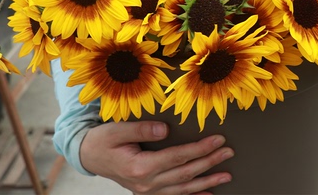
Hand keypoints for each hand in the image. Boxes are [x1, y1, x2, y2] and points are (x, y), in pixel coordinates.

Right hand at [80, 121, 233, 193]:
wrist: (89, 155)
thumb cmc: (103, 140)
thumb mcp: (118, 130)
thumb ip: (142, 129)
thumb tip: (165, 129)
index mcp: (141, 166)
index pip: (178, 157)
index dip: (200, 148)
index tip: (218, 139)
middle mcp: (146, 183)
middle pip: (185, 173)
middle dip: (209, 162)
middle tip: (228, 152)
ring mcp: (147, 191)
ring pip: (183, 188)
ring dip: (206, 181)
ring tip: (226, 175)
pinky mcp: (147, 191)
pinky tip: (206, 194)